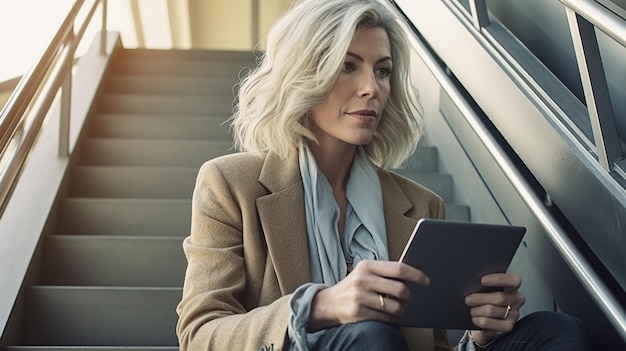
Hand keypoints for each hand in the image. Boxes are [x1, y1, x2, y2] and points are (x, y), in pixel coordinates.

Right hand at [307, 260, 429, 331]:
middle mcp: (362, 279)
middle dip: (409, 296)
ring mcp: (359, 296)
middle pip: (399, 289)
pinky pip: (385, 318)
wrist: (328, 303)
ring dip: (402, 310)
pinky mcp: (358, 312)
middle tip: (409, 299)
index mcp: (367, 265)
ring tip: (400, 309)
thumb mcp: (365, 273)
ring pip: (395, 306)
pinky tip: (391, 316)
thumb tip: (413, 276)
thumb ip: (384, 272)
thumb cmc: (353, 286)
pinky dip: (392, 319)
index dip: (416, 274)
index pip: (398, 268)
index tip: (426, 281)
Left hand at [464, 273, 524, 345]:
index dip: (498, 279)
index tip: (482, 280)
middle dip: (480, 298)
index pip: (513, 281)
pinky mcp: (507, 326)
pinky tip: (475, 318)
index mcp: (512, 287)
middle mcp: (516, 300)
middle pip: (500, 298)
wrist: (485, 321)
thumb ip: (484, 284)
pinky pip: (487, 322)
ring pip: (491, 310)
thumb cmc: (485, 300)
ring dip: (477, 310)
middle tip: (468, 299)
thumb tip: (472, 282)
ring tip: (471, 310)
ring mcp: (513, 314)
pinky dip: (477, 320)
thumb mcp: (486, 289)